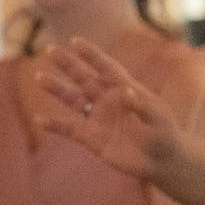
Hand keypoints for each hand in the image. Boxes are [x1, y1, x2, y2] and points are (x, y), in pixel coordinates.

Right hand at [36, 39, 182, 180]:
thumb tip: (127, 92)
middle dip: (68, 64)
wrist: (162, 162)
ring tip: (40, 77)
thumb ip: (143, 106)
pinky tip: (39, 119)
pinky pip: (70, 129)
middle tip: (50, 50)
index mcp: (125, 88)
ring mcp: (98, 118)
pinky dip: (55, 125)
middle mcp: (108, 100)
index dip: (91, 55)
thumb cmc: (165, 135)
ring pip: (73, 99)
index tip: (75, 42)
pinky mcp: (92, 138)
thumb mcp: (158, 119)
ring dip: (57, 89)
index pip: (106, 67)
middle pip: (84, 78)